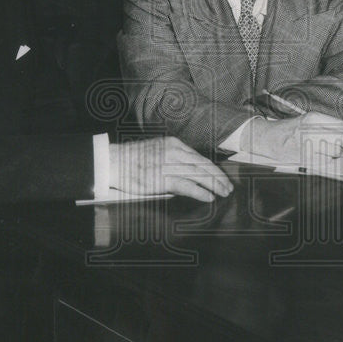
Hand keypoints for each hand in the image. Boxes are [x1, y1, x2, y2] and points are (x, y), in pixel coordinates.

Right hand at [110, 137, 232, 202]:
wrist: (113, 161)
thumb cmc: (134, 159)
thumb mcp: (158, 151)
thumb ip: (175, 158)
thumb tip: (191, 172)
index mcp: (174, 144)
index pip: (200, 157)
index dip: (214, 169)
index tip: (222, 177)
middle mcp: (174, 152)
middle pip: (203, 165)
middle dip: (218, 177)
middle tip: (228, 187)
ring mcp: (168, 165)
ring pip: (198, 175)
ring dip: (214, 185)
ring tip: (223, 193)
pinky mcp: (161, 178)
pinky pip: (186, 185)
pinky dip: (200, 191)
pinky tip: (209, 197)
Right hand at [246, 112, 342, 164]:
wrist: (271, 139)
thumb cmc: (292, 129)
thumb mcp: (309, 120)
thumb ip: (328, 124)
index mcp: (314, 118)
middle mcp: (312, 130)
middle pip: (342, 140)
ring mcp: (308, 145)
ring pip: (336, 152)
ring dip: (337, 153)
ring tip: (330, 150)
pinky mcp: (306, 158)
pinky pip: (327, 161)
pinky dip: (328, 160)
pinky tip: (321, 156)